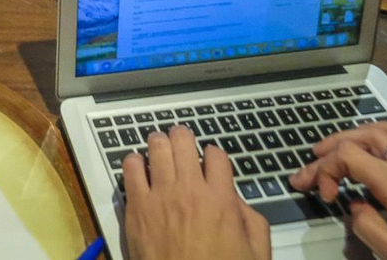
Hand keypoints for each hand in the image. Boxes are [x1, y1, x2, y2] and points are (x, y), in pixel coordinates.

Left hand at [121, 126, 269, 259]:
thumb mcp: (256, 252)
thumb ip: (251, 219)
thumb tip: (235, 199)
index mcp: (221, 200)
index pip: (216, 154)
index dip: (213, 155)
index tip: (209, 161)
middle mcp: (190, 191)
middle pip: (183, 140)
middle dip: (182, 138)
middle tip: (180, 143)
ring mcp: (160, 196)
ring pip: (156, 146)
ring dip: (159, 144)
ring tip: (159, 149)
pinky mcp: (135, 207)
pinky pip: (130, 168)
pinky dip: (134, 162)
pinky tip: (139, 167)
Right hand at [288, 123, 386, 259]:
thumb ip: (373, 232)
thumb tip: (352, 206)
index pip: (351, 156)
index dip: (325, 169)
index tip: (321, 196)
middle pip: (362, 139)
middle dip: (329, 150)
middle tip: (306, 172)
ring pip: (385, 131)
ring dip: (353, 136)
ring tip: (330, 149)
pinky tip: (376, 142)